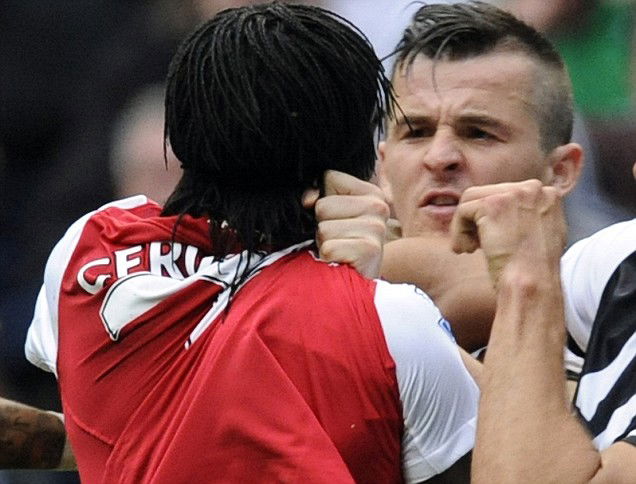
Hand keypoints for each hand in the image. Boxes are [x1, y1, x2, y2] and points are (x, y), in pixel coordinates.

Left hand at [302, 170, 388, 278]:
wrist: (355, 288)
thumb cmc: (340, 249)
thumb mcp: (330, 217)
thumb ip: (318, 198)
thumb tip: (309, 198)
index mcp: (372, 193)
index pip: (329, 177)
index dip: (320, 199)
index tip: (333, 219)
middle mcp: (379, 206)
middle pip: (323, 204)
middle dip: (322, 226)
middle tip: (337, 242)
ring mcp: (377, 228)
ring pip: (323, 228)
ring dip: (324, 244)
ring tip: (339, 253)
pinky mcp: (370, 250)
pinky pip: (328, 248)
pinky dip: (328, 259)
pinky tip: (341, 263)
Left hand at [450, 180, 565, 286]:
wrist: (532, 283)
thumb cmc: (535, 270)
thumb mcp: (543, 234)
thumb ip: (530, 215)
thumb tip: (505, 212)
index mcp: (547, 194)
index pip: (507, 195)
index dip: (495, 218)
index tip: (496, 239)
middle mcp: (533, 188)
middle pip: (489, 195)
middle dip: (478, 220)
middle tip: (477, 246)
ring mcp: (513, 194)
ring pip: (472, 200)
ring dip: (465, 225)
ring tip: (468, 248)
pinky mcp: (492, 204)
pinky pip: (463, 211)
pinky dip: (458, 231)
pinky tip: (465, 250)